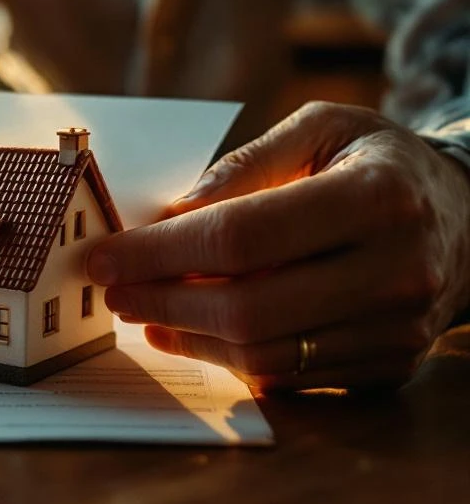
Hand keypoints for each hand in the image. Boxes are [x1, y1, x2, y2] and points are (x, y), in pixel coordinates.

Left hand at [87, 102, 469, 391]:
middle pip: (247, 307)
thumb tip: (170, 215)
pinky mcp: (389, 365)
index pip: (241, 238)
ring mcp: (398, 329)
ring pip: (263, 352)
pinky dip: (226, 357)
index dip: (160, 253)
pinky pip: (288, 374)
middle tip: (113, 292)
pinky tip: (190, 333)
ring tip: (142, 313)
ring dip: (186, 337)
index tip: (106, 257)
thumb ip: (244, 165)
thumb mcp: (322, 129)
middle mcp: (397, 270)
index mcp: (377, 197)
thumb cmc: (378, 164)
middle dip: (162, 302)